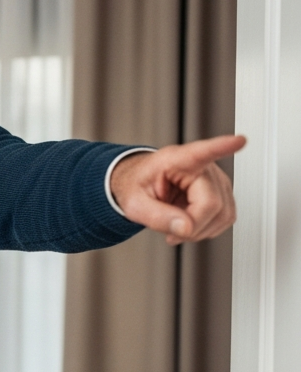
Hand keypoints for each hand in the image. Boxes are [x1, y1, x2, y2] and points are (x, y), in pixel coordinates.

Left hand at [110, 135, 244, 245]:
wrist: (141, 185)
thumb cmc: (138, 186)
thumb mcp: (133, 203)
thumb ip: (156, 216)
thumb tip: (186, 229)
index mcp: (176, 160)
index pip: (203, 152)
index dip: (223, 147)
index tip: (239, 141)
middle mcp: (203, 166)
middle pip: (212, 204)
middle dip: (192, 227)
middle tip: (170, 230)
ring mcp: (217, 180)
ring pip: (224, 215)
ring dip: (200, 230)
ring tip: (177, 225)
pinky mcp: (224, 193)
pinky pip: (226, 219)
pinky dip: (207, 229)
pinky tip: (189, 223)